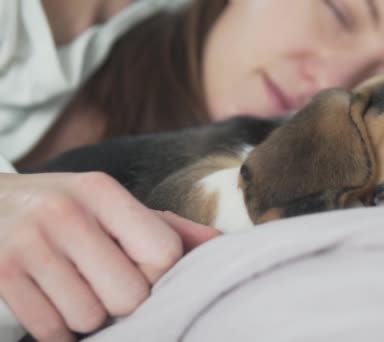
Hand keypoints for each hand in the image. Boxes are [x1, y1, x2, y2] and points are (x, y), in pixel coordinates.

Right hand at [0, 172, 220, 341]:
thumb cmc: (64, 209)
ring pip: (89, 318)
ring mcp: (27, 244)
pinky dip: (58, 330)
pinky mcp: (0, 274)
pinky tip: (53, 302)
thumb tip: (219, 242)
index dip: (158, 272)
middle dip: (122, 300)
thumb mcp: (110, 205)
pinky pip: (50, 331)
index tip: (139, 267)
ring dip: (88, 316)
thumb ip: (166, 227)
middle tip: (106, 285)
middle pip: (130, 295)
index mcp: (101, 191)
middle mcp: (65, 213)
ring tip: (77, 290)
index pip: (164, 253)